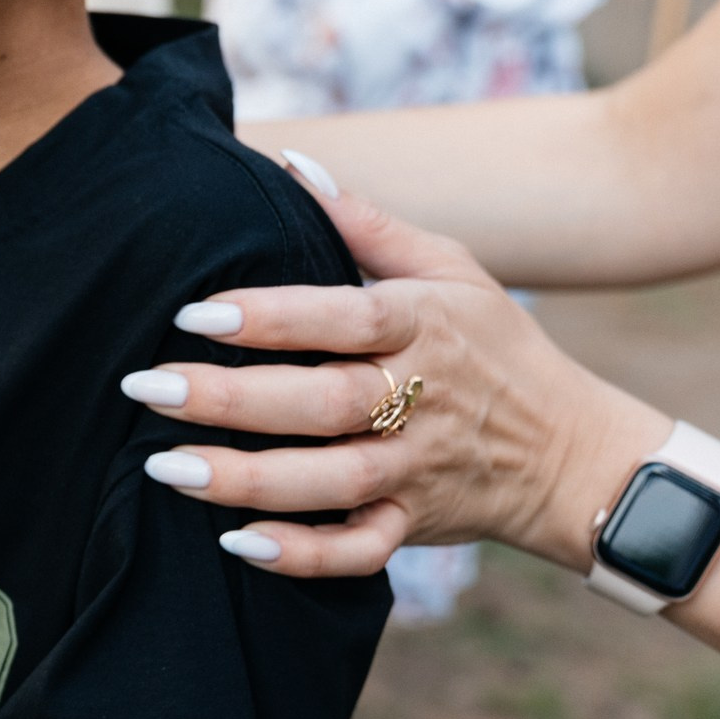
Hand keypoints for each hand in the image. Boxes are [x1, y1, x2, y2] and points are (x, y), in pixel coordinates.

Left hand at [130, 166, 668, 577]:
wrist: (572, 454)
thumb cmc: (495, 347)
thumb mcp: (452, 269)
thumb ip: (367, 222)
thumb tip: (292, 164)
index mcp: (423, 326)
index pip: (344, 318)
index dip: (271, 317)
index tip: (194, 313)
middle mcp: (420, 400)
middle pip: (321, 403)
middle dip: (230, 400)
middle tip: (147, 387)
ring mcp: (416, 469)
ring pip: (327, 481)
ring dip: (245, 480)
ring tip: (165, 467)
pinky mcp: (414, 524)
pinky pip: (357, 550)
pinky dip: (301, 554)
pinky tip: (236, 544)